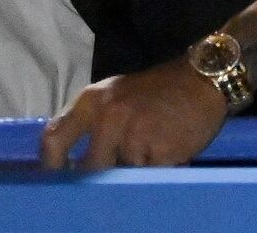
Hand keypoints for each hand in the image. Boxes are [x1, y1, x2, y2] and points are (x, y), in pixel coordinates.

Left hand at [39, 55, 228, 169]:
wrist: (205, 77)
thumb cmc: (157, 89)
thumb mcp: (115, 94)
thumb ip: (90, 123)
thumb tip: (68, 164)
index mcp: (92, 101)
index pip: (53, 139)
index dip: (52, 166)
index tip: (59, 178)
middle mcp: (109, 116)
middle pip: (89, 168)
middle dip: (103, 173)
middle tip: (118, 166)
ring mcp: (135, 134)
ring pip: (122, 174)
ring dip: (134, 170)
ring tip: (151, 149)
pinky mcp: (160, 150)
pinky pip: (150, 175)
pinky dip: (157, 168)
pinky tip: (168, 149)